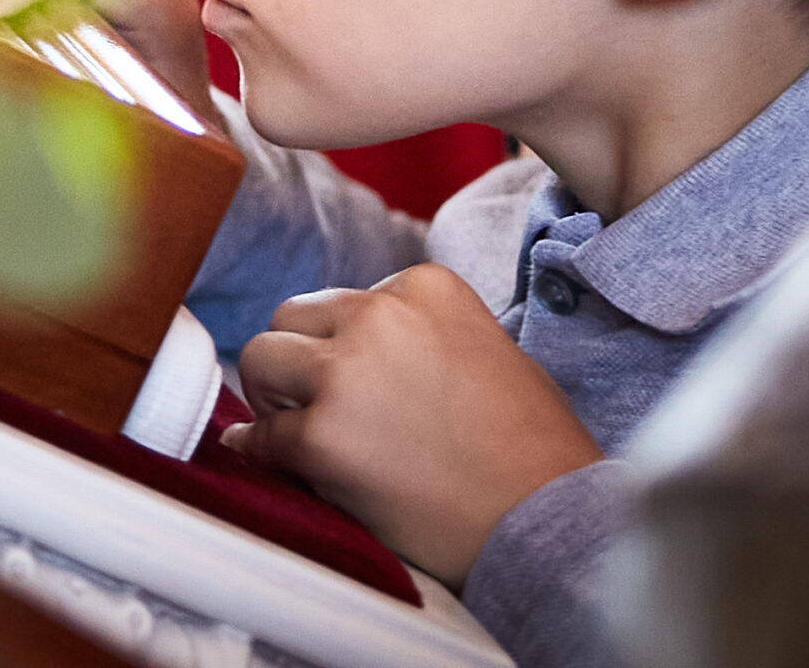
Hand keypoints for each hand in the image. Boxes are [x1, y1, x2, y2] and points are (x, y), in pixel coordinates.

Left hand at [223, 263, 601, 586]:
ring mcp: (346, 374)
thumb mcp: (483, 346)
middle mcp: (379, 315)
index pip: (346, 300)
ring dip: (272, 395)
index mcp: (424, 286)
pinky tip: (272, 461)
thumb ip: (417, 333)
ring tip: (298, 428)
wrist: (549, 522)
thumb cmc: (530, 447)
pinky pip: (260, 437)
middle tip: (312, 403)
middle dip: (297, 359)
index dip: (344, 345)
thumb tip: (349, 350)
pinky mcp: (322, 438)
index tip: (360, 383)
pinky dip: (260, 451)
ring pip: (260, 358)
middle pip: (292, 318)